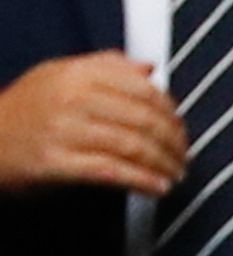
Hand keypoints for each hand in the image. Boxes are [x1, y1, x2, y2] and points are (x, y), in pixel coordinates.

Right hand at [0, 49, 182, 194]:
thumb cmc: (26, 110)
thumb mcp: (57, 75)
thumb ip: (105, 66)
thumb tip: (149, 68)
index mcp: (77, 74)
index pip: (144, 91)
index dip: (171, 113)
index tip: (181, 129)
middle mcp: (71, 98)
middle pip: (144, 120)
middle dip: (173, 143)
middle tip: (183, 157)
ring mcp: (62, 131)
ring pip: (132, 146)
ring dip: (164, 165)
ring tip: (176, 174)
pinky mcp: (54, 163)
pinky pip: (112, 171)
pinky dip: (142, 181)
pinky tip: (159, 188)